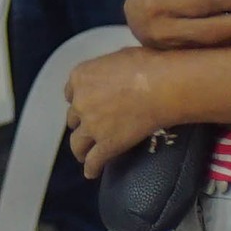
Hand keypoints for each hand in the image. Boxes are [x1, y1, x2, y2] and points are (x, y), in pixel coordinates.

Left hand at [64, 46, 166, 178]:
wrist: (160, 86)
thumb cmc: (145, 64)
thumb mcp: (117, 57)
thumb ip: (106, 70)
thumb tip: (113, 75)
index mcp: (80, 76)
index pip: (70, 93)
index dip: (79, 100)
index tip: (86, 106)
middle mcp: (79, 102)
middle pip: (73, 118)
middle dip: (81, 123)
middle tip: (91, 128)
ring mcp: (91, 126)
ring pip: (77, 143)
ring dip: (80, 149)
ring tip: (84, 154)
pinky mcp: (106, 145)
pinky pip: (93, 161)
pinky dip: (91, 168)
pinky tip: (92, 173)